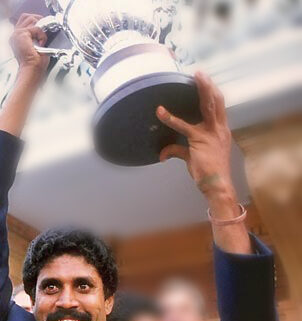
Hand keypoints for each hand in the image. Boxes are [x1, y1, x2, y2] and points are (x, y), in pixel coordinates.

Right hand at [10, 14, 49, 77]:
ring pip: (31, 19)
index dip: (34, 22)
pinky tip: (41, 43)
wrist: (32, 69)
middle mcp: (15, 35)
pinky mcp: (21, 34)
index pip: (24, 21)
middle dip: (37, 21)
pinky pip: (36, 27)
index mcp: (16, 38)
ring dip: (40, 29)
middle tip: (43, 32)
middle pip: (26, 17)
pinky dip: (42, 35)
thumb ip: (35, 35)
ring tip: (41, 40)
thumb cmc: (35, 63)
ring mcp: (17, 34)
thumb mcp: (35, 46)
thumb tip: (43, 28)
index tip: (42, 30)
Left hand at [156, 71, 233, 200]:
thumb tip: (163, 154)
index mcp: (221, 131)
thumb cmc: (208, 173)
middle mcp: (219, 129)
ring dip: (202, 90)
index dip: (213, 94)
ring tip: (196, 77)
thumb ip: (177, 151)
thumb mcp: (192, 158)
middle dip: (209, 86)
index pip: (218, 108)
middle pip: (217, 101)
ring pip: (208, 106)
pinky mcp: (199, 140)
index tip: (207, 82)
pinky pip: (183, 126)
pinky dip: (170, 118)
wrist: (217, 185)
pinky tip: (161, 111)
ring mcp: (211, 133)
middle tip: (201, 73)